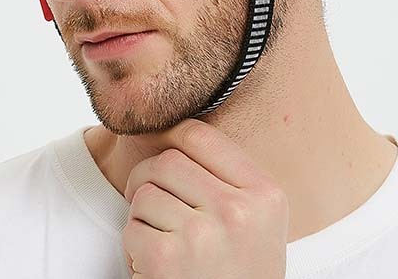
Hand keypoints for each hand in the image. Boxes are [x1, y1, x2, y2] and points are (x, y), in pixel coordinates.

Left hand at [122, 118, 288, 277]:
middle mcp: (238, 210)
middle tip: (147, 197)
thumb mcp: (258, 220)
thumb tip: (176, 132)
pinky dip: (134, 245)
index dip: (173, 139)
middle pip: (168, 161)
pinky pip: (132, 229)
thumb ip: (230, 178)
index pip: (201, 136)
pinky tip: (154, 263)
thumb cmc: (241, 272)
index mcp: (265, 194)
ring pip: (145, 193)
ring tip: (161, 239)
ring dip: (141, 216)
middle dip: (147, 177)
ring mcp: (204, 235)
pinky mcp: (170, 260)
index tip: (165, 157)